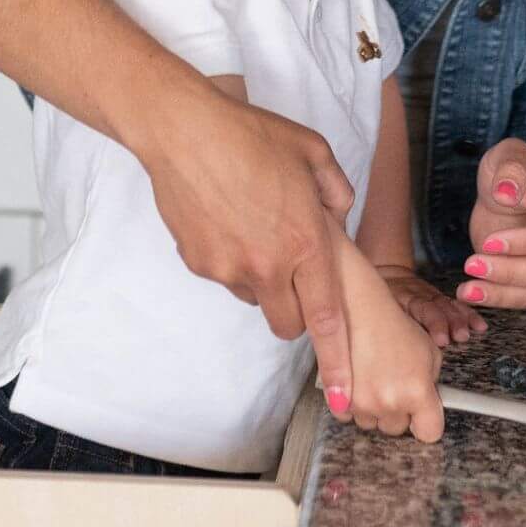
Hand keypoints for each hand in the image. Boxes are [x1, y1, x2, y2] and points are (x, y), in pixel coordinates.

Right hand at [140, 82, 357, 414]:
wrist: (183, 130)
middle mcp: (269, 266)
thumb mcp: (314, 153)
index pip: (328, 318)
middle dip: (298, 313)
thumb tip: (338, 216)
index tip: (342, 396)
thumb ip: (336, 192)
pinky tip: (226, 221)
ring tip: (255, 229)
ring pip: (256, 300)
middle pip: (289, 324)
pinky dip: (231, 261)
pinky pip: (225, 278)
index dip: (337, 361)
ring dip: (264, 281)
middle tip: (295, 275)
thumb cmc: (251, 135)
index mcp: (307, 243)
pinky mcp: (199, 264)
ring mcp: (230, 269)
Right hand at [336, 241, 444, 439]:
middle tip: (397, 386)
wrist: (356, 310)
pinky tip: (358, 381)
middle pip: (398, 429)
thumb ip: (432, 383)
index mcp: (417, 392)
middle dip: (400, 412)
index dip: (428, 423)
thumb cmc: (394, 325)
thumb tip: (430, 399)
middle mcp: (389, 403)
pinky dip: (354, 404)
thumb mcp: (430, 351)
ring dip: (376, 409)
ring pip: (373, 423)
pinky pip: (350, 416)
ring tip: (376, 379)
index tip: (424, 415)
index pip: (430, 433)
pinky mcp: (338, 401)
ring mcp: (362, 404)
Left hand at [376, 265, 486, 347]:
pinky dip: (468, 314)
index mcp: (400, 298)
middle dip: (449, 322)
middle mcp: (417, 294)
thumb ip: (378, 329)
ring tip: (470, 333)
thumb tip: (380, 357)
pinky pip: (456, 304)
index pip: (419, 309)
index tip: (440, 340)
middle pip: (436, 307)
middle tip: (459, 337)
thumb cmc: (373, 300)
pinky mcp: (439, 297)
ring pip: (447, 304)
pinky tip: (480, 326)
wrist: (382, 273)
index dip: (433, 324)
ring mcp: (430, 294)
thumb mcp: (370, 310)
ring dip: (461, 319)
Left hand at [459, 138, 525, 309]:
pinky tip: (469, 294)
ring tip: (467, 289)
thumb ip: (511, 166)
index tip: (490, 242)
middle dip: (511, 271)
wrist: (508, 191)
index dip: (525, 243)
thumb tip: (506, 193)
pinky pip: (523, 298)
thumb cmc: (513, 171)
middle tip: (473, 263)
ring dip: (502, 293)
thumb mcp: (509, 154)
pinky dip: (497, 300)